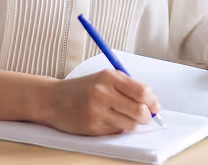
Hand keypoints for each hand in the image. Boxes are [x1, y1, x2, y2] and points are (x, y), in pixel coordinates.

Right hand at [40, 70, 159, 135]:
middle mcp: (102, 93)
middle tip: (146, 115)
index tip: (154, 105)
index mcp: (109, 77)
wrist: (53, 99)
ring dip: (134, 123)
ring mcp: (97, 112)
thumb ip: (128, 85)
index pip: (142, 91)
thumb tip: (152, 101)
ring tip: (128, 117)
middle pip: (139, 110)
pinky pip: (116, 130)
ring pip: (130, 124)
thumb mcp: (104, 77)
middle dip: (147, 115)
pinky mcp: (92, 127)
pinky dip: (119, 127)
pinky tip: (112, 120)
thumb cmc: (82, 88)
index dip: (152, 101)